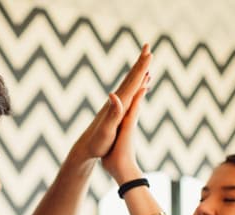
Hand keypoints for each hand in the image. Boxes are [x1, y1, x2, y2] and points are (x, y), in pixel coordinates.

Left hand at [68, 44, 151, 163]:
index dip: (141, 68)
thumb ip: (113, 113)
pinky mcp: (114, 110)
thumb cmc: (97, 142)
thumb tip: (113, 94)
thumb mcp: (106, 129)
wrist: (85, 149)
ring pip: (129, 83)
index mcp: (118, 103)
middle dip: (140, 62)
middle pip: (130, 77)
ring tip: (144, 61)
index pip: (132, 82)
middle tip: (148, 46)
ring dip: (137, 71)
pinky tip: (137, 85)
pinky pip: (128, 93)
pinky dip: (135, 85)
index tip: (150, 53)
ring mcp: (115, 104)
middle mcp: (116, 100)